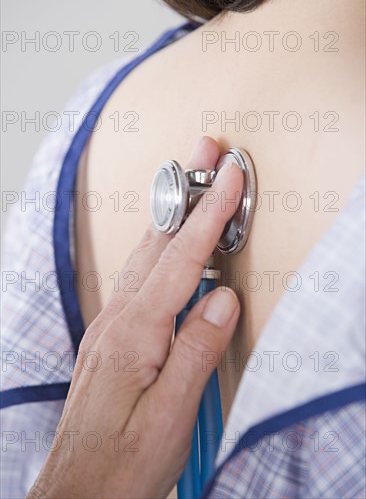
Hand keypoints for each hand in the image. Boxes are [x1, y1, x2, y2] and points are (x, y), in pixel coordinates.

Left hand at [27, 136, 242, 498]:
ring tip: (191, 181)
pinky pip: (140, 277)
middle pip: (157, 242)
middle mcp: (118, 320)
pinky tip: (169, 242)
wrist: (78, 494)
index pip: (181, 260)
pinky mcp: (114, 337)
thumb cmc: (124, 463)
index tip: (228, 175)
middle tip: (204, 150)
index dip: (209, 214)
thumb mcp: (172, 416)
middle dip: (186, 192)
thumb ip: (196, 351)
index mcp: (134, 334)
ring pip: (146, 255)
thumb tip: (222, 299)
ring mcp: (111, 326)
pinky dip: (161, 247)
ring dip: (172, 214)